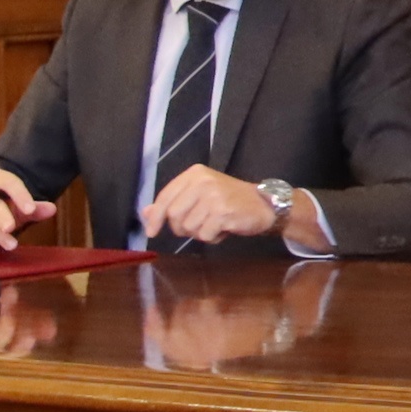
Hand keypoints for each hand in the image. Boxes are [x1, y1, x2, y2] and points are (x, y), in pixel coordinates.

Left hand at [133, 168, 285, 247]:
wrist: (265, 204)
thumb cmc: (230, 200)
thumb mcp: (200, 194)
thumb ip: (174, 202)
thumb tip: (145, 213)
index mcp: (194, 174)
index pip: (165, 197)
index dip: (155, 216)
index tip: (151, 231)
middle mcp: (202, 181)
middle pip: (173, 215)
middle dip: (182, 227)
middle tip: (199, 225)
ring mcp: (213, 196)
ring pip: (189, 227)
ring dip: (200, 233)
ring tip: (216, 224)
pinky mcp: (223, 212)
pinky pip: (205, 235)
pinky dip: (213, 237)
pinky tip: (224, 229)